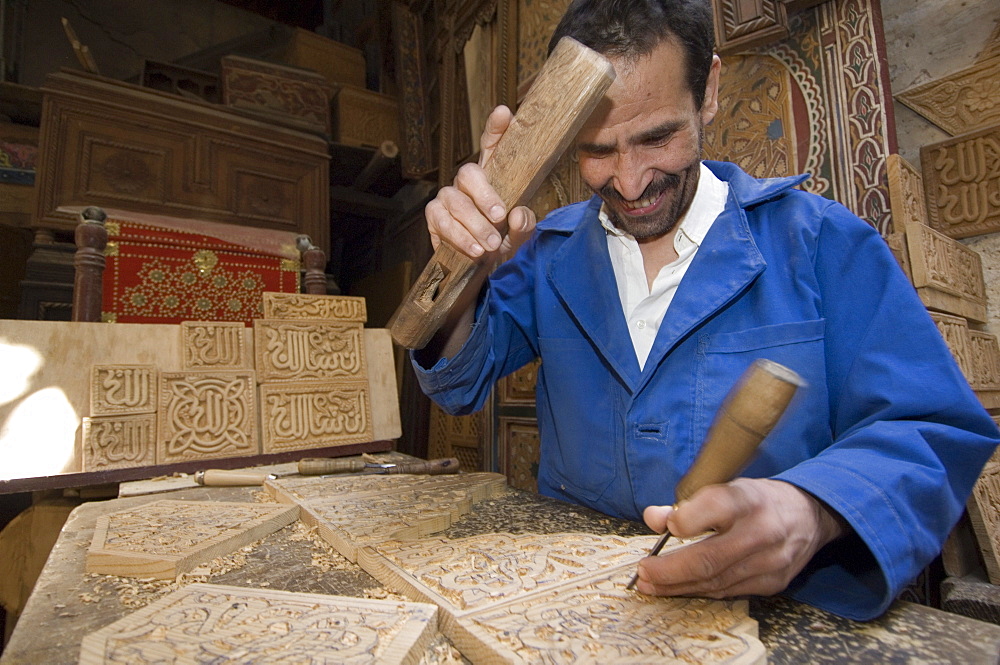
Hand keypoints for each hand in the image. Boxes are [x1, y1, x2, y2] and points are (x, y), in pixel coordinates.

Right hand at [424, 105, 536, 262]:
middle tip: (499, 216)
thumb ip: (524, 226)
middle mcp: (467, 182)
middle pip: (468, 172)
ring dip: (474, 224)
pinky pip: (441, 221)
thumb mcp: (520, 235)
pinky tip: (473, 249)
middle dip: (484, 195)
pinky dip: (459, 237)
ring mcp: (448, 197)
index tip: (503, 114)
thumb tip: (518, 215)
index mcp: (493, 176)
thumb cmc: (501, 242)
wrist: (480, 268)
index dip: (496, 129)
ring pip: (455, 201)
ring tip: (490, 245)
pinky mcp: (434, 216)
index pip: (492, 146)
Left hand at [635, 478, 845, 598]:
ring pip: (716, 582)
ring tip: (651, 584)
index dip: (682, 520)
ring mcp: (771, 562)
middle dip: (669, 570)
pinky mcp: (773, 583)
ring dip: (678, 586)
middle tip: (643, 571)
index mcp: (749, 499)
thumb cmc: (758, 499)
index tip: (661, 526)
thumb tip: (653, 518)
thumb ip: (689, 503)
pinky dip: (700, 590)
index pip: (713, 507)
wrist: (809, 515)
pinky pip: (728, 592)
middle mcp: (763, 531)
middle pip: (709, 558)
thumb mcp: (726, 486)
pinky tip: (679, 587)